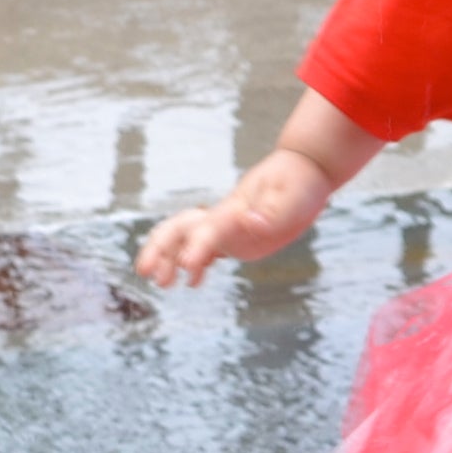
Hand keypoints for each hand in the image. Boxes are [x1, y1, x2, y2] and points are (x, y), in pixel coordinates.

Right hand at [135, 150, 338, 285]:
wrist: (305, 169)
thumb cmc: (299, 181)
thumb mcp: (294, 197)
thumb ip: (272, 213)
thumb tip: (251, 222)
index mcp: (234, 209)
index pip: (207, 230)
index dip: (196, 248)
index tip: (186, 266)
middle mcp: (224, 217)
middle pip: (180, 229)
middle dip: (160, 249)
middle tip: (146, 273)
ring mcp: (227, 226)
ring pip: (186, 239)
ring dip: (169, 258)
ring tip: (161, 283)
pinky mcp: (235, 234)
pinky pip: (206, 248)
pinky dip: (195, 263)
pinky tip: (192, 283)